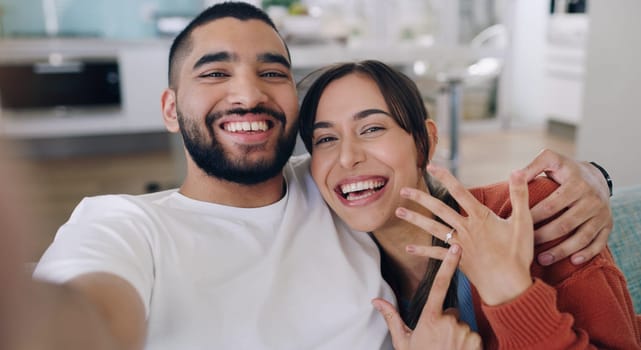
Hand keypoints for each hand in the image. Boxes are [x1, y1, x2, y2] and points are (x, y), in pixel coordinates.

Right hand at [372, 244, 481, 349]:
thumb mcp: (403, 342)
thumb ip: (392, 318)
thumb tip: (375, 301)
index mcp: (429, 319)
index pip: (439, 286)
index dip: (448, 265)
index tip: (456, 249)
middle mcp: (448, 322)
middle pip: (451, 312)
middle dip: (446, 321)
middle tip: (437, 340)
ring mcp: (464, 332)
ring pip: (462, 325)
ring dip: (457, 334)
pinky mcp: (476, 341)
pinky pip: (472, 335)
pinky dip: (467, 343)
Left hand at [396, 165, 532, 305]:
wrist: (509, 286)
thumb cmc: (518, 254)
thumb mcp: (523, 222)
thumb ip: (520, 195)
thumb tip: (518, 171)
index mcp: (480, 217)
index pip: (459, 191)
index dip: (445, 177)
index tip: (431, 166)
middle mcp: (465, 229)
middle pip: (439, 209)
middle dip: (420, 198)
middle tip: (403, 189)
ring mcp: (459, 245)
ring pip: (432, 228)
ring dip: (415, 219)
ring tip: (398, 212)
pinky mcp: (457, 260)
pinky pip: (436, 254)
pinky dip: (422, 251)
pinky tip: (408, 248)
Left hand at [520, 149, 612, 265]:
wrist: (596, 176)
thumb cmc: (565, 170)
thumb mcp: (551, 160)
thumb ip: (533, 166)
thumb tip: (514, 176)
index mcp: (576, 184)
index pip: (551, 205)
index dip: (533, 217)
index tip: (516, 225)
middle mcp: (592, 199)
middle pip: (565, 224)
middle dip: (544, 237)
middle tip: (526, 245)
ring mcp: (602, 214)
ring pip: (582, 237)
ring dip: (562, 251)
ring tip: (541, 260)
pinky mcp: (608, 225)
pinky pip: (599, 243)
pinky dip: (587, 254)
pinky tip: (572, 261)